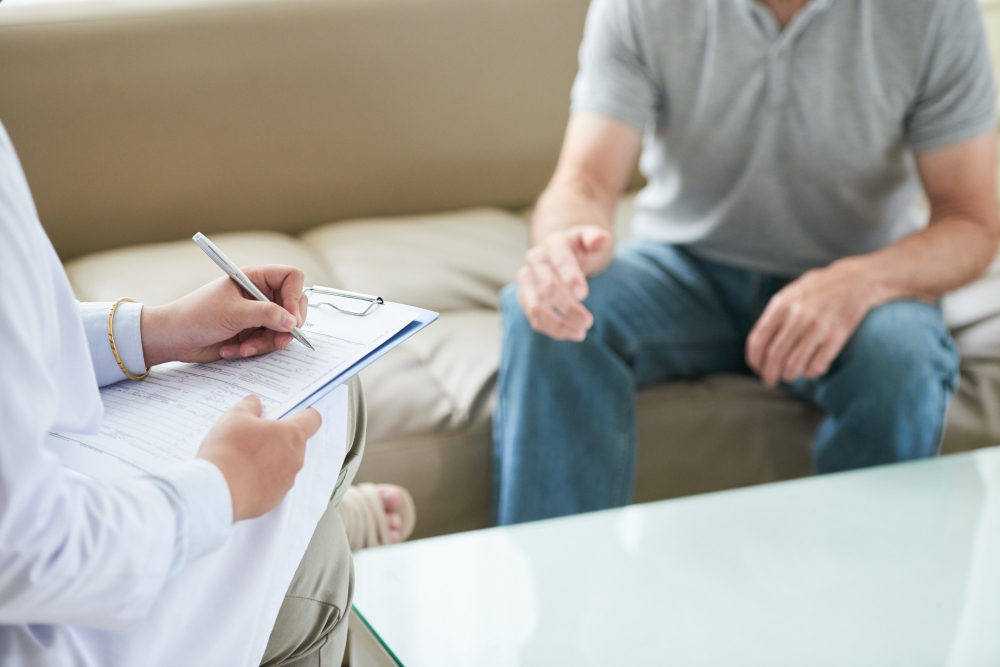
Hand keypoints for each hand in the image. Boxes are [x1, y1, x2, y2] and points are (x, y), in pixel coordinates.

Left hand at [141, 265, 308, 365]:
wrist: (174, 339)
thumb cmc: (195, 316)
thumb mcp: (233, 313)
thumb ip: (266, 315)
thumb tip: (292, 321)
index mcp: (253, 278)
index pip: (291, 278)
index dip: (295, 297)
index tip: (291, 318)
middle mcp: (259, 294)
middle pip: (292, 306)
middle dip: (286, 326)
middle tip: (280, 340)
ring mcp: (257, 315)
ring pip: (283, 328)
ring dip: (266, 342)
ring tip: (245, 347)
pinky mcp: (253, 333)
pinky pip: (269, 342)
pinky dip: (255, 349)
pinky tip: (235, 350)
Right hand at [197, 396, 321, 521]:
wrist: (216, 490)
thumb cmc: (228, 450)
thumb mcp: (235, 417)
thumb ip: (249, 406)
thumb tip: (255, 403)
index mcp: (292, 435)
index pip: (312, 420)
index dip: (304, 414)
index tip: (293, 413)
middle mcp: (295, 460)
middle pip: (295, 444)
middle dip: (278, 439)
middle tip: (254, 436)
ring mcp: (286, 482)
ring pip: (283, 465)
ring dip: (269, 460)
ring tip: (243, 458)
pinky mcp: (274, 499)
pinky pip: (272, 485)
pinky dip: (260, 480)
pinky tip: (241, 477)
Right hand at [516, 225, 613, 340]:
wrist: (564, 255)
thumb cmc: (582, 249)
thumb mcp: (592, 239)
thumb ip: (596, 238)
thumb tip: (602, 239)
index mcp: (554, 242)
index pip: (559, 258)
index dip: (570, 276)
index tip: (584, 294)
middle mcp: (536, 260)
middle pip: (546, 286)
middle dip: (567, 306)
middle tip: (588, 321)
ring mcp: (527, 280)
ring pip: (535, 306)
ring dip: (556, 324)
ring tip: (580, 334)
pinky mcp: (525, 297)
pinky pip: (534, 317)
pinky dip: (551, 329)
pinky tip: (570, 334)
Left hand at [746, 261, 876, 386]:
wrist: (855, 281)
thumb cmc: (816, 290)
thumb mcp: (789, 295)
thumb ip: (772, 317)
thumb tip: (758, 350)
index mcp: (781, 304)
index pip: (758, 341)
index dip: (754, 360)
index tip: (757, 368)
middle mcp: (798, 315)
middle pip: (774, 356)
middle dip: (769, 374)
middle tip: (770, 381)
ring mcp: (819, 326)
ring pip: (794, 365)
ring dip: (788, 376)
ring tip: (789, 376)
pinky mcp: (837, 336)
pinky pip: (817, 365)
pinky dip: (810, 373)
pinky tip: (809, 369)